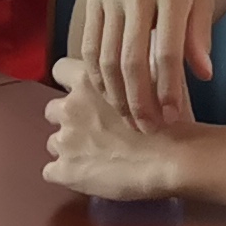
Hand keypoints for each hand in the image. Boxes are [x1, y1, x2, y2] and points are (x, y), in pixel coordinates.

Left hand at [42, 57, 204, 200]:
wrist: (173, 157)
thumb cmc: (170, 118)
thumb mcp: (157, 73)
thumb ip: (136, 61)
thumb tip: (138, 51)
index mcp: (88, 79)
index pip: (59, 70)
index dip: (70, 81)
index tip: (84, 92)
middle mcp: (70, 106)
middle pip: (52, 109)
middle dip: (69, 118)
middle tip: (95, 128)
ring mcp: (65, 141)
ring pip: (53, 142)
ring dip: (70, 147)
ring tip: (96, 155)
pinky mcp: (65, 171)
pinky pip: (51, 172)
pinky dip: (66, 174)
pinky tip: (88, 175)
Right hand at [66, 0, 212, 127]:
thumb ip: (199, 32)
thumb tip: (203, 75)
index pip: (168, 52)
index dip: (170, 90)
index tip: (174, 117)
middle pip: (133, 61)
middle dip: (140, 102)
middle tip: (149, 129)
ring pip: (106, 57)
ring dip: (116, 95)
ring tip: (129, 119)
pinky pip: (89, 43)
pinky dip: (95, 74)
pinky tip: (107, 93)